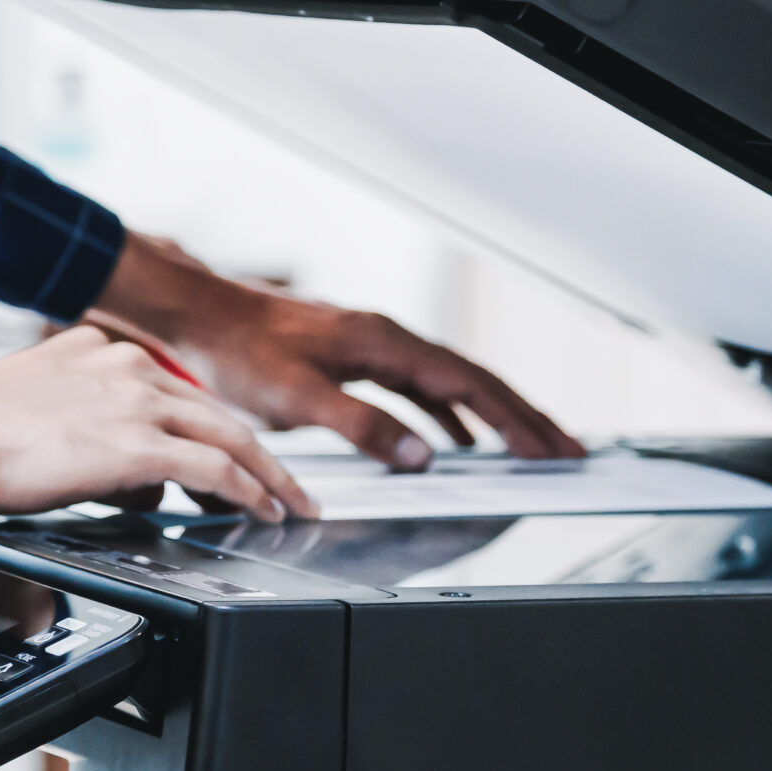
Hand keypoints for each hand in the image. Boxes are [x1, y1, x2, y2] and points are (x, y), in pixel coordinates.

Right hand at [0, 327, 315, 520]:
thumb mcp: (46, 401)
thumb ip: (96, 423)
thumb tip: (134, 475)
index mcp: (108, 354)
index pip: (184, 395)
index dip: (219, 429)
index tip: (239, 454)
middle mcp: (132, 369)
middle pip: (221, 414)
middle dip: (264, 455)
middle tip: (289, 486)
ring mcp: (140, 404)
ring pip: (231, 438)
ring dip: (269, 477)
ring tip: (290, 506)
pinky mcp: (139, 442)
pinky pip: (215, 468)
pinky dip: (248, 491)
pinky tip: (262, 511)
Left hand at [91, 234, 585, 469]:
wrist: (202, 314)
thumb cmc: (242, 351)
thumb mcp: (301, 400)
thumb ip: (365, 427)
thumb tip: (424, 456)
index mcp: (387, 345)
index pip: (471, 387)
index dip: (516, 420)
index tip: (553, 449)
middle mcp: (391, 340)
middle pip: (477, 381)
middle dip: (526, 418)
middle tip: (569, 449)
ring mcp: (378, 346)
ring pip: (454, 384)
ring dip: (495, 416)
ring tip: (531, 446)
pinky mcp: (360, 358)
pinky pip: (424, 388)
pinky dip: (453, 415)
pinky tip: (456, 442)